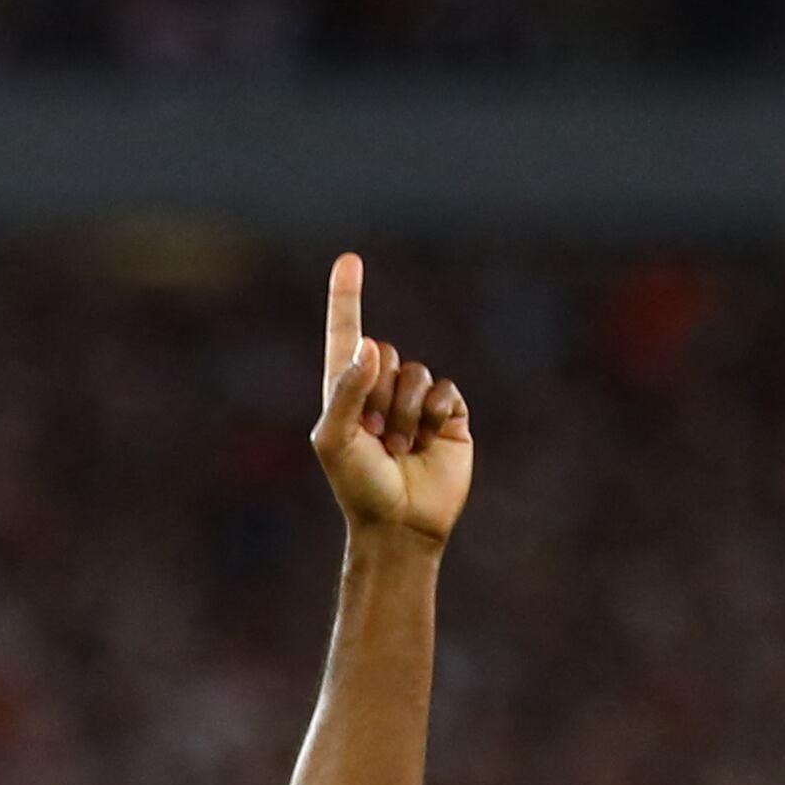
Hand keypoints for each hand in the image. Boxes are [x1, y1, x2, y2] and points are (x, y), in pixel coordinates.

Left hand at [311, 255, 471, 545]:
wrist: (401, 524)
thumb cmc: (358, 487)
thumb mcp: (335, 441)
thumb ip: (346, 391)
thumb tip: (372, 346)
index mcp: (344, 393)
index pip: (346, 336)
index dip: (346, 298)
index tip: (349, 259)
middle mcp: (379, 390)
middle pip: (385, 352)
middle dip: (379, 393)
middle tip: (375, 436)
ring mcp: (415, 401)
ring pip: (416, 372)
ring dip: (405, 411)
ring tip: (399, 446)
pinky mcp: (449, 414)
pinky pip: (446, 389)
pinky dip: (435, 413)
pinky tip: (427, 440)